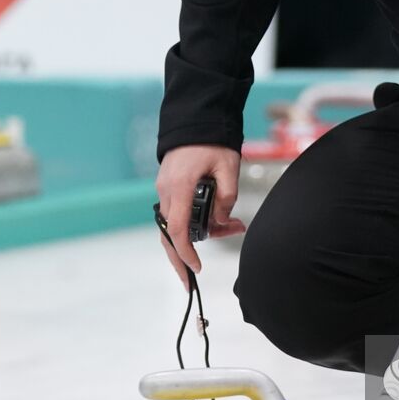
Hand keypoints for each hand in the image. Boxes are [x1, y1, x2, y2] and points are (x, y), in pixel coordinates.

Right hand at [155, 145, 245, 290]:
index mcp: (180, 186)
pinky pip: (177, 212)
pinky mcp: (170, 186)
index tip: (195, 268)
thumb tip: (221, 221)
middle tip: (192, 280)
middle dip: (181, 258)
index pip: (177, 229)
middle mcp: (167, 190)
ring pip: (175, 224)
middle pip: (169, 234)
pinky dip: (194, 222)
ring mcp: (165, 188)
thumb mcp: (228, 167)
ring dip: (199, 234)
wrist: (197, 119)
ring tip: (233, 227)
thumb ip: (226, 197)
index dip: (185, 253)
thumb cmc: (213, 141)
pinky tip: (219, 219)